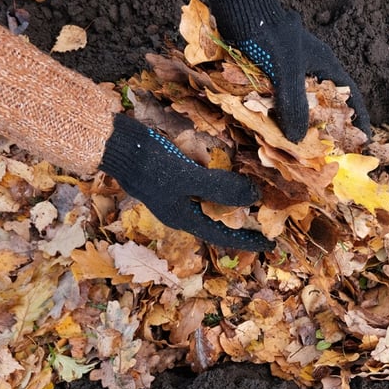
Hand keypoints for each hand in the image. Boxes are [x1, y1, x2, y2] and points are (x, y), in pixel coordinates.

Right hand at [99, 113, 273, 250]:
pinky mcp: (174, 175)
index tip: (271, 246)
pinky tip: (227, 166)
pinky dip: (217, 178)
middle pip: (219, 219)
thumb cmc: (150, 163)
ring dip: (232, 196)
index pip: (223, 235)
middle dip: (243, 219)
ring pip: (212, 200)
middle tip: (269, 218)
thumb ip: (220, 188)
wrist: (116, 142)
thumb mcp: (187, 177)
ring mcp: (176, 192)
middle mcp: (182, 209)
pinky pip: (202, 181)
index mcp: (184, 218)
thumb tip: (255, 198)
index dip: (248, 241)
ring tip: (255, 192)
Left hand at [203, 0, 369, 141]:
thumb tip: (298, 139)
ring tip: (302, 147)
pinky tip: (276, 131)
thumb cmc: (271, 37)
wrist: (241, 12)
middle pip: (326, 103)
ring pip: (301, 104)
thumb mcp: (287, 71)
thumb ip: (294, 104)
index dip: (359, 118)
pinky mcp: (271, 75)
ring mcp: (290, 72)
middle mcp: (311, 70)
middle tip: (329, 151)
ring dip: (302, 124)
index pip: (350, 95)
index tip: (364, 140)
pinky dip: (280, 117)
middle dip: (329, 127)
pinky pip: (280, 101)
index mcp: (325, 65)